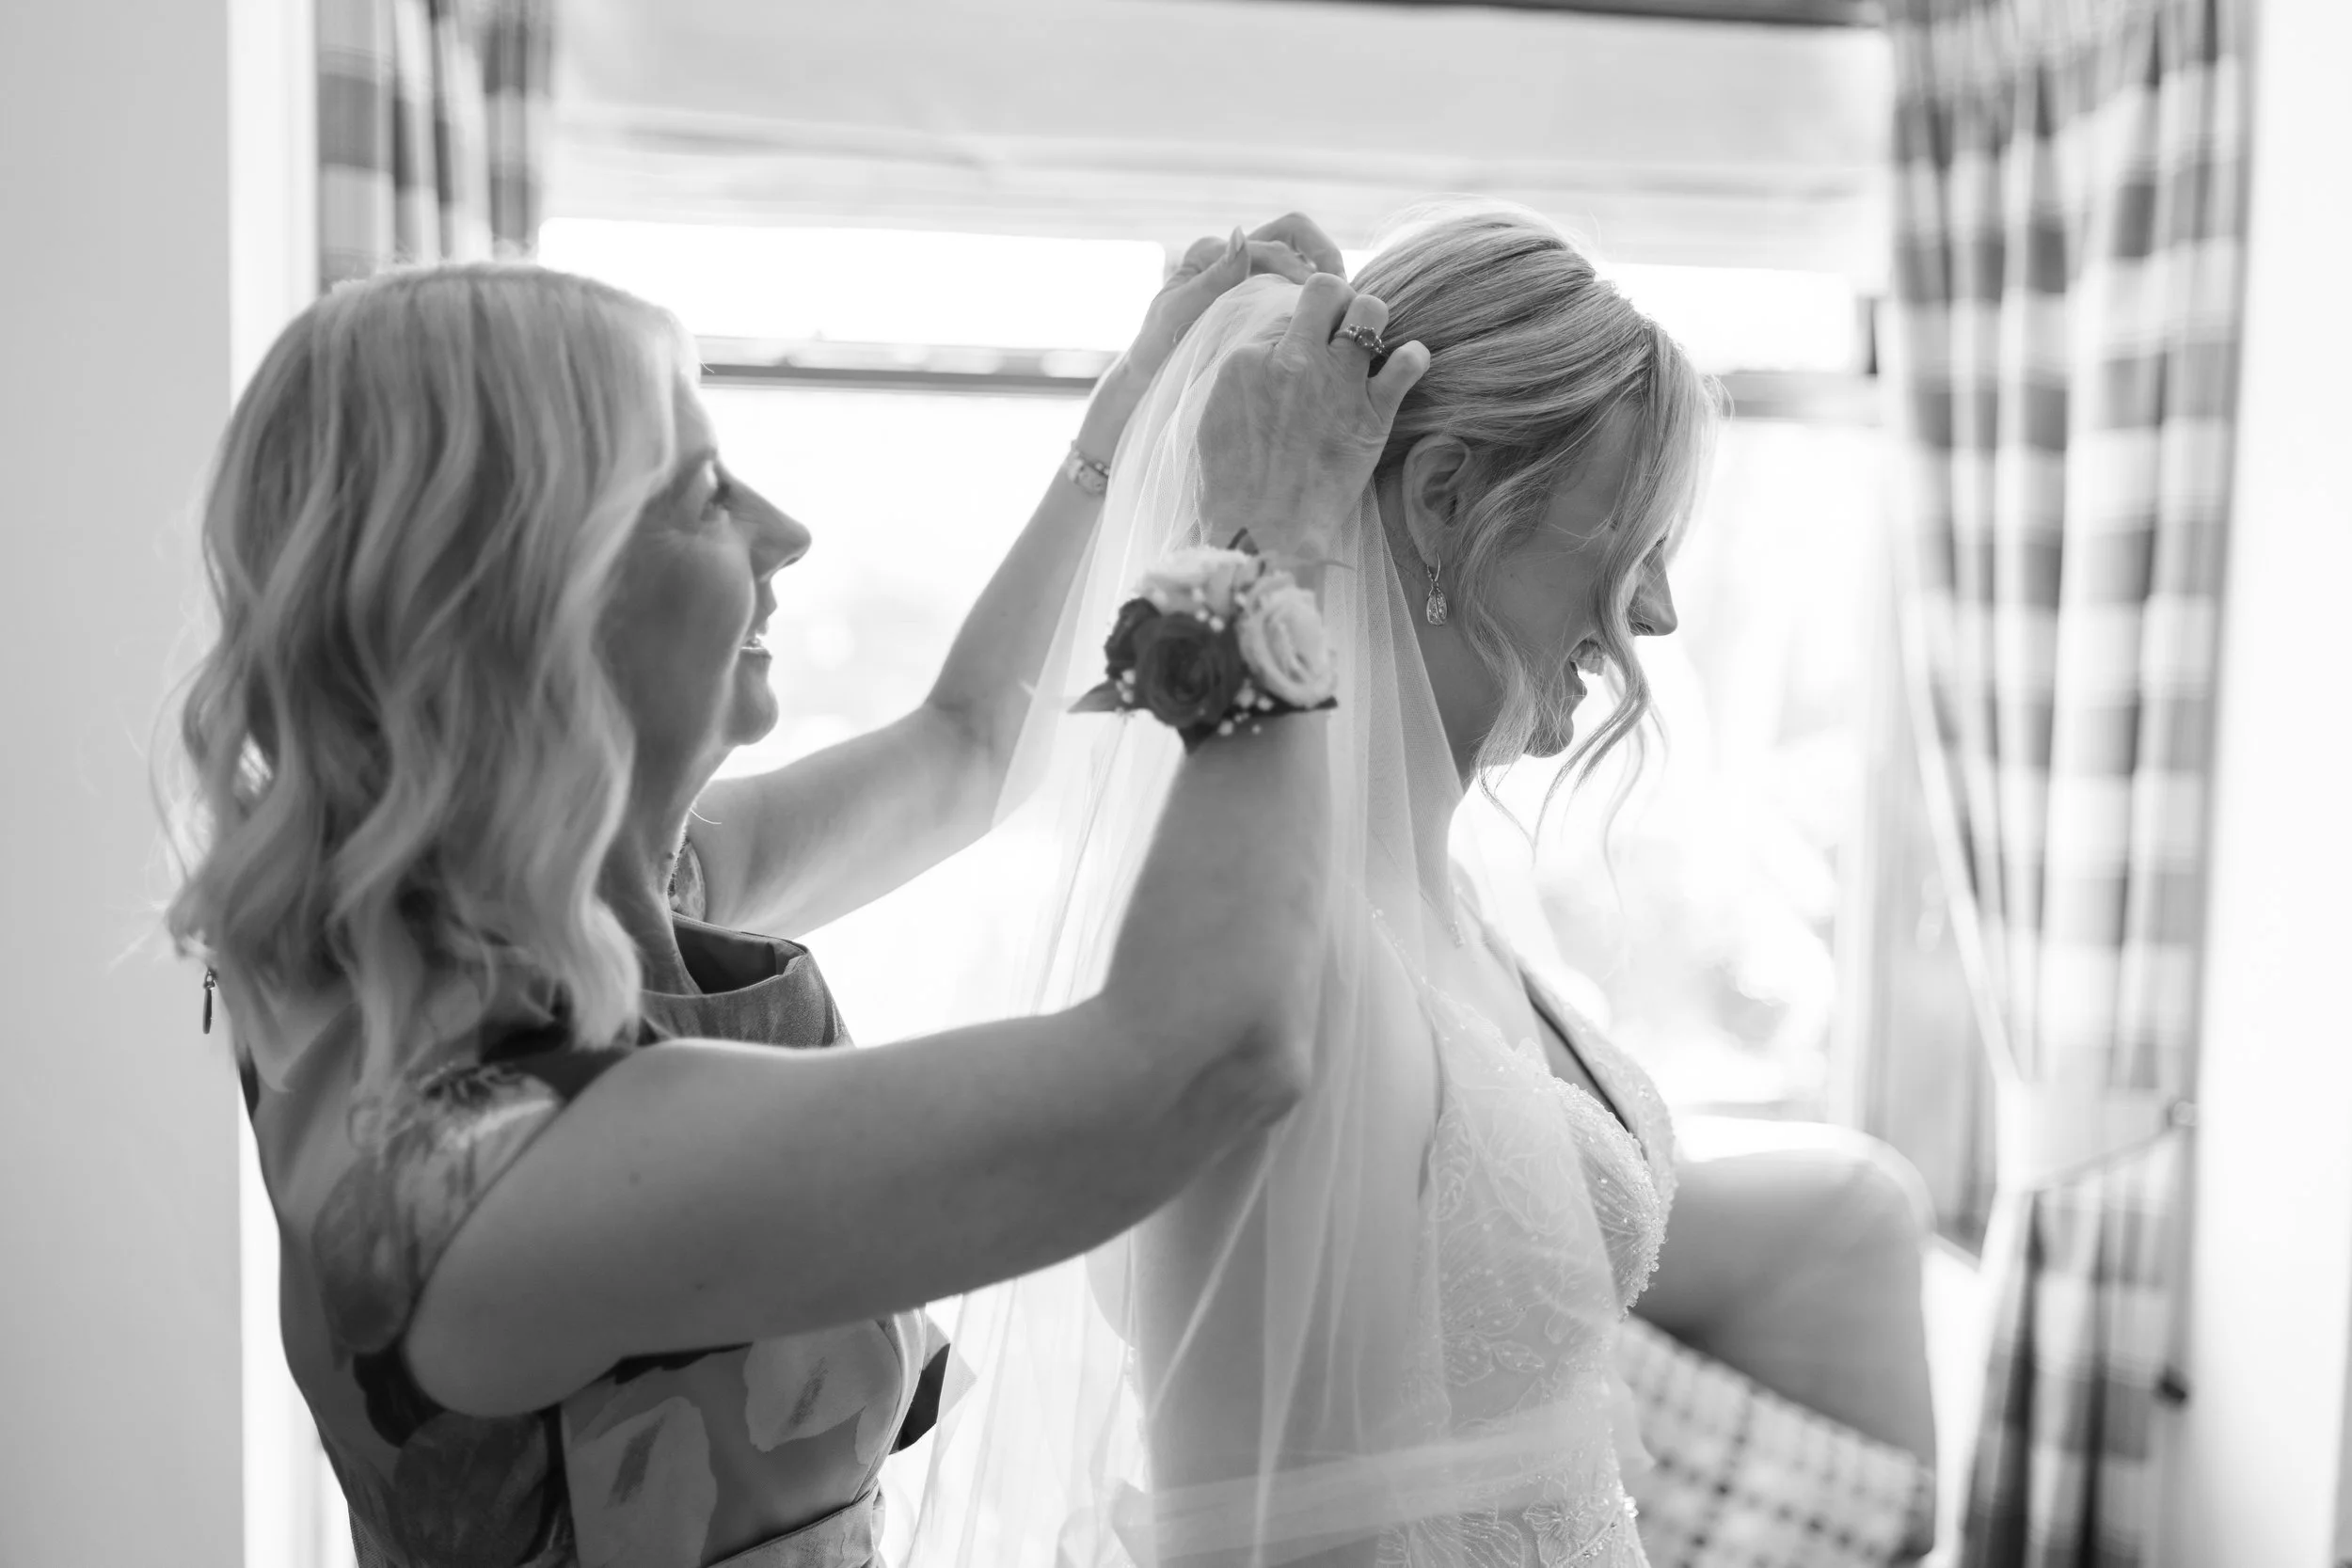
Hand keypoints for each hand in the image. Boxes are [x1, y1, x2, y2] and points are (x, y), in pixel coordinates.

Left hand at [1080, 214, 1349, 454]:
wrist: (1149, 382)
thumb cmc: (1157, 351)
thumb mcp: (1176, 315)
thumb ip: (1211, 279)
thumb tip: (1243, 236)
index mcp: (1212, 252)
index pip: (1273, 245)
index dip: (1300, 271)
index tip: (1316, 304)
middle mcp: (1232, 256)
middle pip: (1295, 234)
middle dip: (1324, 255)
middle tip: (1343, 291)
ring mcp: (1249, 276)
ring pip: (1302, 256)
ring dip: (1326, 274)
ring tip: (1343, 305)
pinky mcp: (1260, 300)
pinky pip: (1297, 286)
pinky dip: (1317, 296)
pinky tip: (1329, 322)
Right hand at [1193, 274, 1430, 563]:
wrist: (1265, 531)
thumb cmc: (1232, 486)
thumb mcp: (1214, 417)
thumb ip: (1241, 377)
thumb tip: (1267, 354)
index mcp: (1248, 360)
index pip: (1284, 316)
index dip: (1295, 333)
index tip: (1300, 354)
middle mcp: (1296, 360)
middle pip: (1327, 289)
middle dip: (1338, 300)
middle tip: (1340, 326)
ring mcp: (1337, 384)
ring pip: (1371, 310)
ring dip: (1374, 320)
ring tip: (1369, 344)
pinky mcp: (1373, 414)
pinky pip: (1407, 362)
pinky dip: (1412, 358)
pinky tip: (1404, 366)